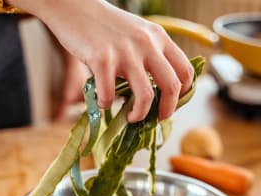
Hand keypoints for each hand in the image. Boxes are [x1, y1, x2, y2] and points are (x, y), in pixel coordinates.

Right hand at [8, 0, 193, 121]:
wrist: (74, 7)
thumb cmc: (105, 26)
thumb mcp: (138, 33)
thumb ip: (150, 55)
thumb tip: (157, 93)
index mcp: (159, 38)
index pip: (186, 71)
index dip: (184, 94)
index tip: (172, 104)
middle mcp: (147, 44)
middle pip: (172, 86)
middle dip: (167, 111)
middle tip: (158, 119)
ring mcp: (125, 52)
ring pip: (146, 96)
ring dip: (140, 115)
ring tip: (131, 118)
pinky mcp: (102, 59)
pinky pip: (109, 95)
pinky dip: (106, 105)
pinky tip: (102, 102)